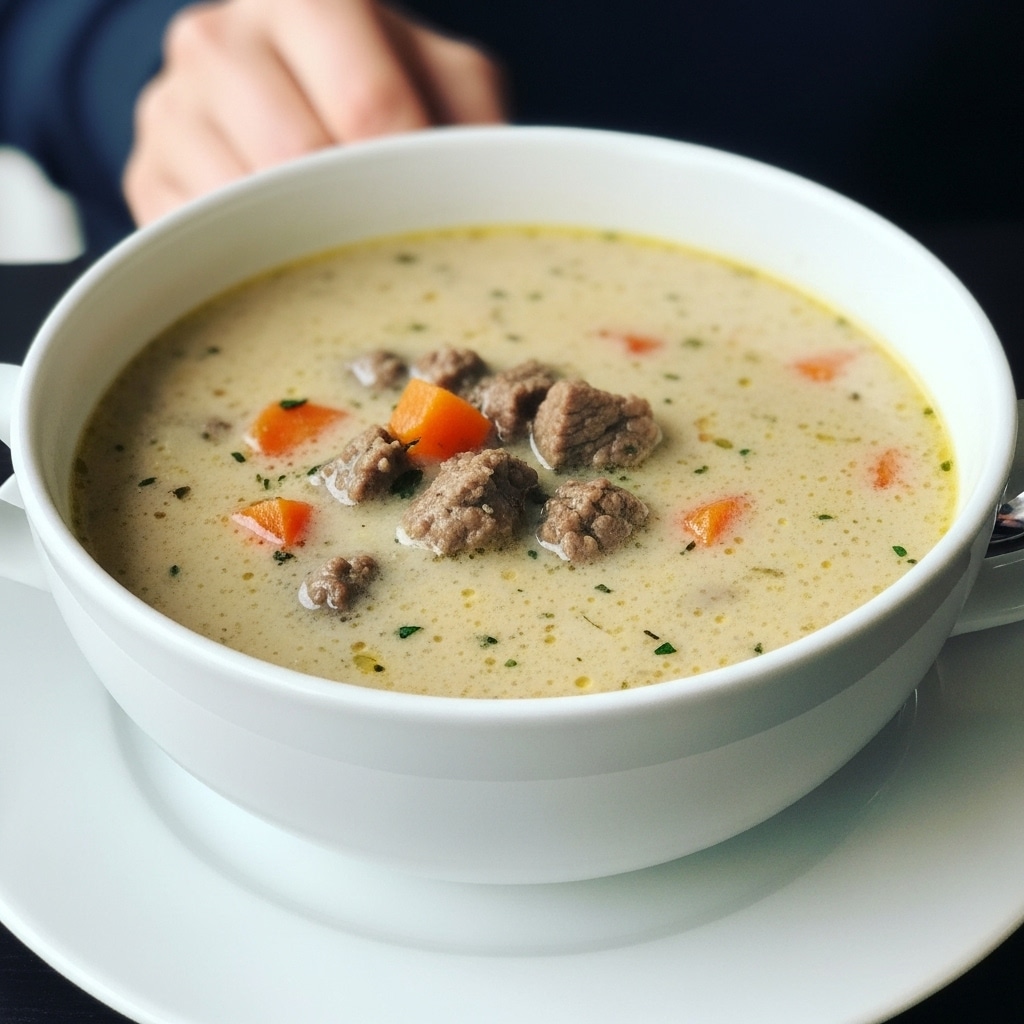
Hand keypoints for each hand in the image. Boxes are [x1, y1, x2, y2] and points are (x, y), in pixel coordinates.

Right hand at [123, 0, 504, 223]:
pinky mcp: (146, 174)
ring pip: (245, 208)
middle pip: (300, 160)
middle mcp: (222, 38)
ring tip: (344, 250)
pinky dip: (256, 263)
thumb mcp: (439, 77)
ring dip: (305, 244)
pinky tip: (291, 256)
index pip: (368, 104)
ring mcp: (172, 108)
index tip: (438, 218)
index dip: (411, 176)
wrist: (261, 79)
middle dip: (357, 214)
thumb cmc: (367, 78)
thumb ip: (474, 117)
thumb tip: (496, 189)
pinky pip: (203, 241)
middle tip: (394, 245)